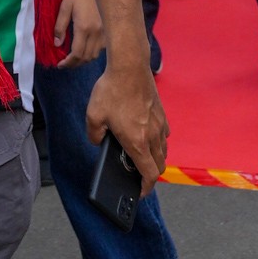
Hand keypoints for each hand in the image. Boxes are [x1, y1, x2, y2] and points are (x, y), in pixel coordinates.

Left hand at [55, 0, 104, 63]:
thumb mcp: (65, 6)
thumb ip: (60, 26)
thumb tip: (58, 44)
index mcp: (84, 27)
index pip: (77, 54)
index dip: (68, 63)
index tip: (60, 65)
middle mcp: (97, 33)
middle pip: (87, 57)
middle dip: (75, 64)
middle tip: (65, 64)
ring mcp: (105, 31)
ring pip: (96, 54)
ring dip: (84, 59)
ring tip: (75, 57)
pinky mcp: (110, 28)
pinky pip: (102, 47)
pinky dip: (93, 51)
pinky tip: (86, 47)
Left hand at [86, 56, 167, 191]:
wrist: (130, 66)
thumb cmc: (112, 90)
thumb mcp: (93, 116)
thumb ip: (94, 135)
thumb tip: (98, 141)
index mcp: (137, 142)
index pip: (149, 174)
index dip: (146, 187)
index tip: (141, 192)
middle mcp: (153, 136)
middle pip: (159, 165)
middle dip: (151, 175)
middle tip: (139, 177)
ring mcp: (160, 124)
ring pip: (163, 150)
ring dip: (155, 158)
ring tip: (142, 157)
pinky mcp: (162, 113)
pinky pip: (164, 135)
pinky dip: (158, 142)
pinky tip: (146, 135)